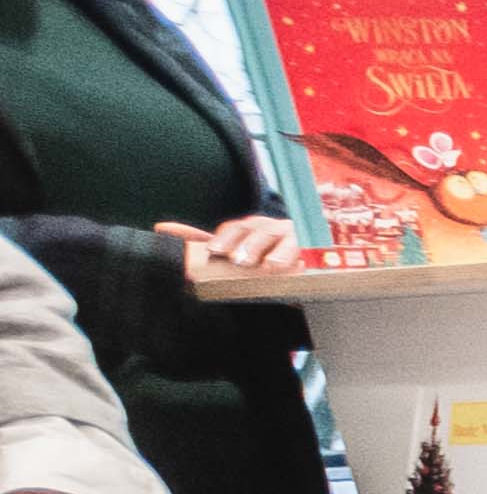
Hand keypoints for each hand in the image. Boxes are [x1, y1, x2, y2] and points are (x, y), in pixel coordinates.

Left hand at [159, 216, 300, 276]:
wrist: (302, 259)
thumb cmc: (261, 253)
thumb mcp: (229, 246)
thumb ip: (198, 240)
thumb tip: (161, 229)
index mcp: (251, 228)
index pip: (236, 229)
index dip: (226, 239)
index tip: (215, 251)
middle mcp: (273, 229)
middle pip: (260, 232)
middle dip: (250, 245)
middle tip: (240, 260)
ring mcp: (296, 238)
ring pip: (286, 240)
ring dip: (278, 252)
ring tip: (271, 265)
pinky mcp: (317, 250)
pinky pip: (312, 251)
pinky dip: (306, 256)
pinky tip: (301, 265)